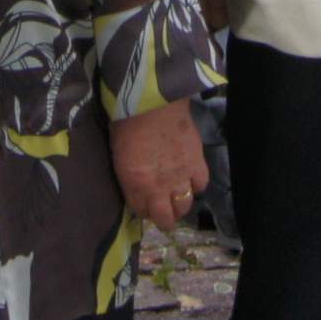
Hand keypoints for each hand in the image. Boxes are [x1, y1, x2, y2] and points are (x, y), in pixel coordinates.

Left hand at [109, 98, 210, 232]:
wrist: (153, 100)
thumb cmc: (127, 122)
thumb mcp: (119, 155)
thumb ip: (129, 176)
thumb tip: (137, 186)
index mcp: (135, 184)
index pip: (141, 211)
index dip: (143, 210)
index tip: (144, 204)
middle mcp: (159, 187)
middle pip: (166, 217)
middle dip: (164, 219)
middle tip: (163, 212)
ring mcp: (180, 176)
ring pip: (185, 205)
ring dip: (180, 205)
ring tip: (178, 198)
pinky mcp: (197, 162)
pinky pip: (201, 184)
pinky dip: (196, 184)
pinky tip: (191, 178)